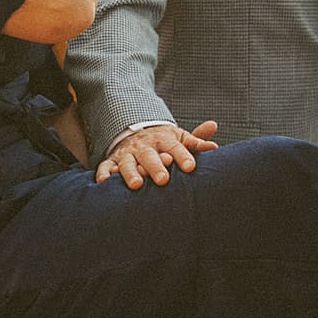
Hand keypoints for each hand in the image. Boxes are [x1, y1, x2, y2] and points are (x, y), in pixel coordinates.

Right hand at [94, 120, 217, 189]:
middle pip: (150, 155)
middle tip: (163, 179)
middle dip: (156, 166)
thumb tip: (214, 146)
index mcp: (164, 139)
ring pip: (127, 162)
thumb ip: (196, 142)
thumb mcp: (179, 138)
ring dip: (130, 172)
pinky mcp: (111, 161)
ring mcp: (127, 153)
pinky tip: (104, 183)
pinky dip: (103, 174)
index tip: (190, 167)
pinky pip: (104, 167)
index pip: (175, 147)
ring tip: (136, 185)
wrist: (136, 133)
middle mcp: (144, 146)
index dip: (182, 156)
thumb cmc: (164, 142)